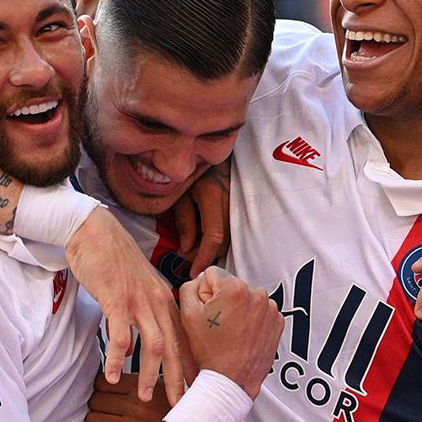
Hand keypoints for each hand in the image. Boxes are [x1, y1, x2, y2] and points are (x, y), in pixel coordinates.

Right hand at [65, 207, 188, 404]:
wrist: (94, 231)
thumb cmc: (114, 260)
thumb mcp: (141, 284)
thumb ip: (150, 306)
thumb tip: (152, 331)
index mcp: (166, 299)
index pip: (183, 338)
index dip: (188, 365)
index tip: (192, 388)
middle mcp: (158, 301)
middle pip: (174, 346)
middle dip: (178, 378)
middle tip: (180, 404)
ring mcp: (139, 300)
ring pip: (152, 344)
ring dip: (150, 374)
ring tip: (146, 396)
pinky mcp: (117, 299)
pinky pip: (121, 335)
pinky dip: (118, 358)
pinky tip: (112, 375)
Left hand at [85, 372, 170, 421]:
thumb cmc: (180, 409)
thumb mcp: (164, 384)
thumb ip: (141, 379)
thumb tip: (116, 376)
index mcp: (140, 387)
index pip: (101, 382)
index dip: (101, 387)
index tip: (105, 392)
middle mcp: (134, 407)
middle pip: (95, 401)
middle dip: (97, 404)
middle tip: (104, 409)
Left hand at [173, 160, 230, 276]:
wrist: (210, 149)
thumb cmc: (190, 171)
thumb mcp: (180, 193)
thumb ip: (184, 220)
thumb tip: (186, 248)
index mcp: (212, 195)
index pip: (213, 236)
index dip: (203, 258)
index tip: (194, 272)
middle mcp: (230, 201)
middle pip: (224, 241)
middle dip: (205, 256)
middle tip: (187, 260)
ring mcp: (238, 202)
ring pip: (230, 237)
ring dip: (212, 250)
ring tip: (194, 252)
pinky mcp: (241, 205)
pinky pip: (232, 229)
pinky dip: (219, 241)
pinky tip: (205, 242)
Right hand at [179, 267, 282, 397]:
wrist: (231, 381)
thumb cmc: (210, 352)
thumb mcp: (187, 315)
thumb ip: (190, 287)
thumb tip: (200, 279)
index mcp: (234, 288)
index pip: (212, 274)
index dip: (204, 293)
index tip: (208, 311)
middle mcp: (256, 294)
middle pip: (230, 286)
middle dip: (222, 300)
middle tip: (217, 325)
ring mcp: (270, 309)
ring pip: (245, 298)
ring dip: (238, 310)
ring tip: (230, 332)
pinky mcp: (277, 322)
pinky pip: (259, 311)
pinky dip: (251, 320)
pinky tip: (242, 335)